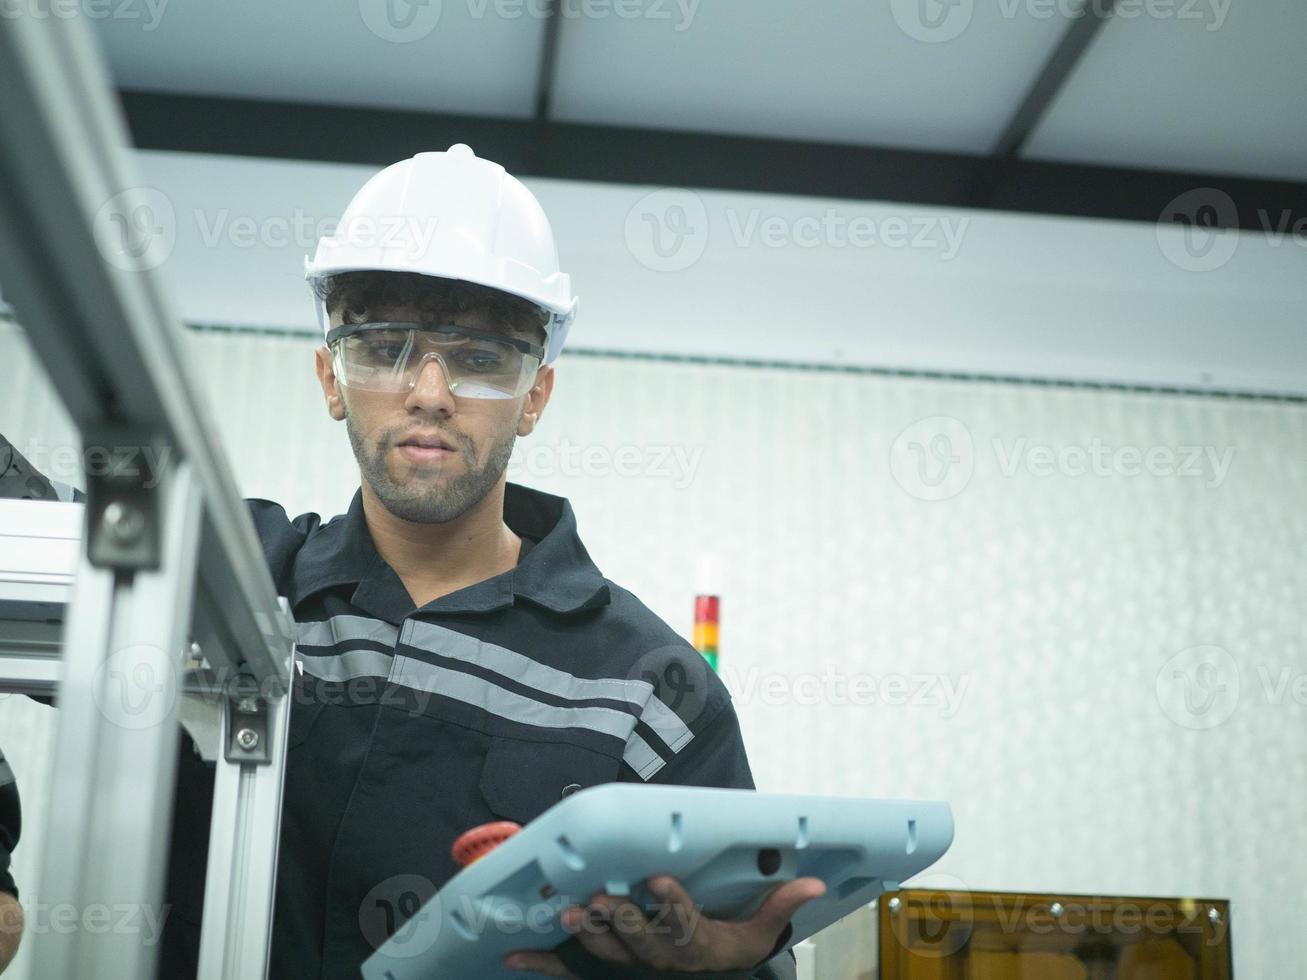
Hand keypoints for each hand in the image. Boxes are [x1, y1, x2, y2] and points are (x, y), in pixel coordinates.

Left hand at [505, 874, 824, 976]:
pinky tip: (514, 957)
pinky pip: (572, 967)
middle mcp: (661, 958)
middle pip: (640, 940)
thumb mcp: (759, 930)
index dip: (670, 904)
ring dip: (586, 932)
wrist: (708, 974)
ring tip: (568, 911)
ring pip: (607, 951)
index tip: (657, 880)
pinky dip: (542, 963)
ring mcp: (630, 963)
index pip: (684, 923)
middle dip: (619, 919)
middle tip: (601, 897)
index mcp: (697, 944)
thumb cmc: (732, 945)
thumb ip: (780, 904)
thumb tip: (813, 882)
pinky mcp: (606, 966)